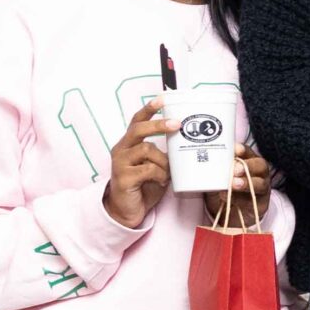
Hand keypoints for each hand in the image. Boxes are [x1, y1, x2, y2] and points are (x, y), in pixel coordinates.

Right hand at [104, 97, 171, 227]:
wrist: (128, 211)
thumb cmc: (145, 186)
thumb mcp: (157, 166)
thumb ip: (165, 154)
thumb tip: (189, 143)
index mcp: (129, 144)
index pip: (137, 121)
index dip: (149, 109)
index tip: (163, 98)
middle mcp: (122, 149)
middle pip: (138, 129)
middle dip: (159, 125)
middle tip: (177, 124)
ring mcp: (120, 163)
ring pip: (147, 149)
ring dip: (163, 161)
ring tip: (167, 173)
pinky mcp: (123, 177)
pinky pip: (147, 169)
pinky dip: (159, 174)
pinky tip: (161, 181)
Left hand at [203, 147, 273, 219]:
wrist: (229, 214)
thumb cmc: (223, 191)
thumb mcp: (215, 178)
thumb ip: (212, 171)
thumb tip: (197, 165)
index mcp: (248, 162)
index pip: (248, 152)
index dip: (243, 150)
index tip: (235, 150)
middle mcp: (258, 173)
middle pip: (260, 165)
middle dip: (247, 166)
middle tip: (234, 170)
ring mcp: (262, 189)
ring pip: (261, 183)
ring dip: (246, 183)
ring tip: (233, 184)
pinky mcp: (261, 204)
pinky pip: (254, 200)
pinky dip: (240, 199)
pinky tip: (229, 198)